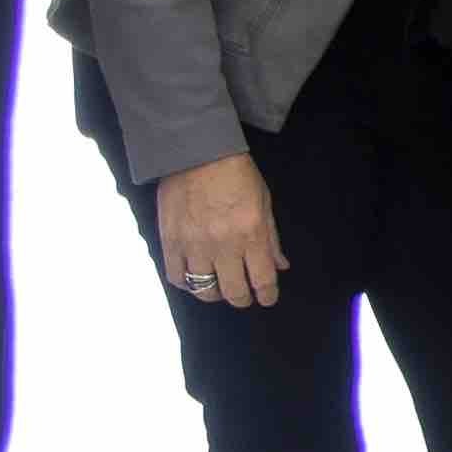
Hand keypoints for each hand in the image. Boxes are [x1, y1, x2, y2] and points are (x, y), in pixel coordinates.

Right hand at [153, 154, 286, 308]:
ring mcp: (194, 245)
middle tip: (244, 296)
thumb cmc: (236, 174)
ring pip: (204, 289)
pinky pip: (176, 277)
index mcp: (252, 233)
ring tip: (219, 287)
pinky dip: (187, 283)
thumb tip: (280, 266)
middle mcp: (223, 244)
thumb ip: (271, 238)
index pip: (263, 279)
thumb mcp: (264, 202)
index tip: (267, 298)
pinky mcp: (170, 241)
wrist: (197, 152)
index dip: (267, 295)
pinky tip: (195, 277)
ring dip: (215, 294)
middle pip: (234, 291)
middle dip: (243, 299)